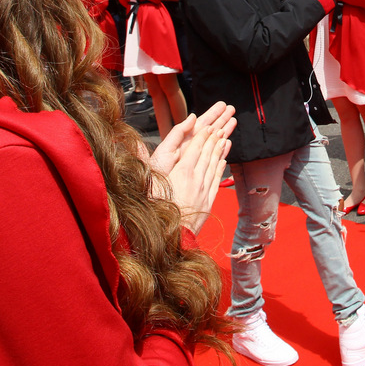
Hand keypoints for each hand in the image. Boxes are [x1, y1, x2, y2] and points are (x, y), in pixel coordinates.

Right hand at [149, 102, 236, 233]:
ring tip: (226, 137)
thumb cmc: (155, 214)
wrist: (172, 241)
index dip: (203, 135)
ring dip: (221, 149)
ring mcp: (204, 190)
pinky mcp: (208, 202)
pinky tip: (224, 160)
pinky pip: (216, 180)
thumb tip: (138, 147)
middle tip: (223, 124)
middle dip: (216, 137)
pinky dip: (221, 167)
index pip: (195, 148)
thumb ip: (146, 164)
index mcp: (182, 172)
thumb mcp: (148, 186)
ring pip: (215, 165)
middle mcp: (196, 179)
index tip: (208, 125)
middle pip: (208, 153)